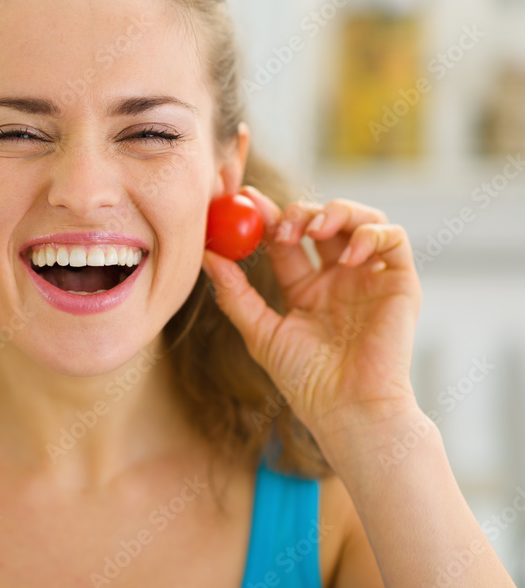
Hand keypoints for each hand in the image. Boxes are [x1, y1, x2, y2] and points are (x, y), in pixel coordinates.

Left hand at [199, 185, 422, 447]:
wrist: (348, 409)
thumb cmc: (305, 381)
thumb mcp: (261, 332)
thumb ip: (235, 294)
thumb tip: (207, 255)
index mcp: (305, 289)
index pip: (285, 240)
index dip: (266, 216)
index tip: (245, 198)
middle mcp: (338, 278)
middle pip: (321, 221)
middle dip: (299, 211)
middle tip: (279, 225)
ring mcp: (369, 278)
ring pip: (360, 219)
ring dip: (336, 212)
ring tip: (313, 229)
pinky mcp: (400, 282)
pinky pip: (393, 238)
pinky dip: (371, 233)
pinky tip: (349, 253)